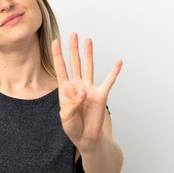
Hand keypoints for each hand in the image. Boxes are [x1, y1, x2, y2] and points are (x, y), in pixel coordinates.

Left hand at [52, 33, 121, 151]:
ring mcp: (90, 89)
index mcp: (65, 90)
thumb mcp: (66, 117)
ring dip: (89, 54)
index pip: (60, 69)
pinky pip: (108, 81)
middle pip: (75, 63)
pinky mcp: (101, 95)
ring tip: (88, 40)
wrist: (85, 138)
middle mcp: (78, 86)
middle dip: (73, 49)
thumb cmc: (73, 127)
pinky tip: (118, 62)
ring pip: (89, 67)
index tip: (55, 42)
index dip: (57, 55)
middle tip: (73, 35)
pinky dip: (114, 72)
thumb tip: (82, 91)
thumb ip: (71, 104)